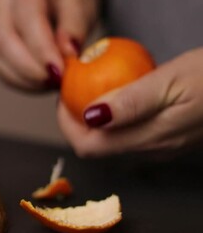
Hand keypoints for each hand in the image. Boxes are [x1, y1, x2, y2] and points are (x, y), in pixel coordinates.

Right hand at [0, 0, 99, 90]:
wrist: (55, 0)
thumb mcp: (82, 3)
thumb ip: (75, 24)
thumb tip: (68, 51)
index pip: (26, 15)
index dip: (41, 47)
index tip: (58, 71)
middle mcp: (0, 1)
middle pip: (2, 38)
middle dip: (30, 68)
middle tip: (56, 81)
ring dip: (24, 78)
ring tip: (51, 82)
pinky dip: (18, 80)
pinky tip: (39, 82)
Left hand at [58, 47, 202, 156]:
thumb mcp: (170, 81)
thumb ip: (130, 103)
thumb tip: (90, 116)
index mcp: (148, 139)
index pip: (88, 147)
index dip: (66, 126)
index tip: (62, 99)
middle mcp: (151, 151)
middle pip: (95, 147)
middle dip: (75, 122)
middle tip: (72, 91)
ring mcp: (160, 148)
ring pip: (110, 142)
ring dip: (92, 121)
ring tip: (90, 90)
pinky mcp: (167, 139)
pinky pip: (128, 135)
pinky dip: (112, 119)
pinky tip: (117, 97)